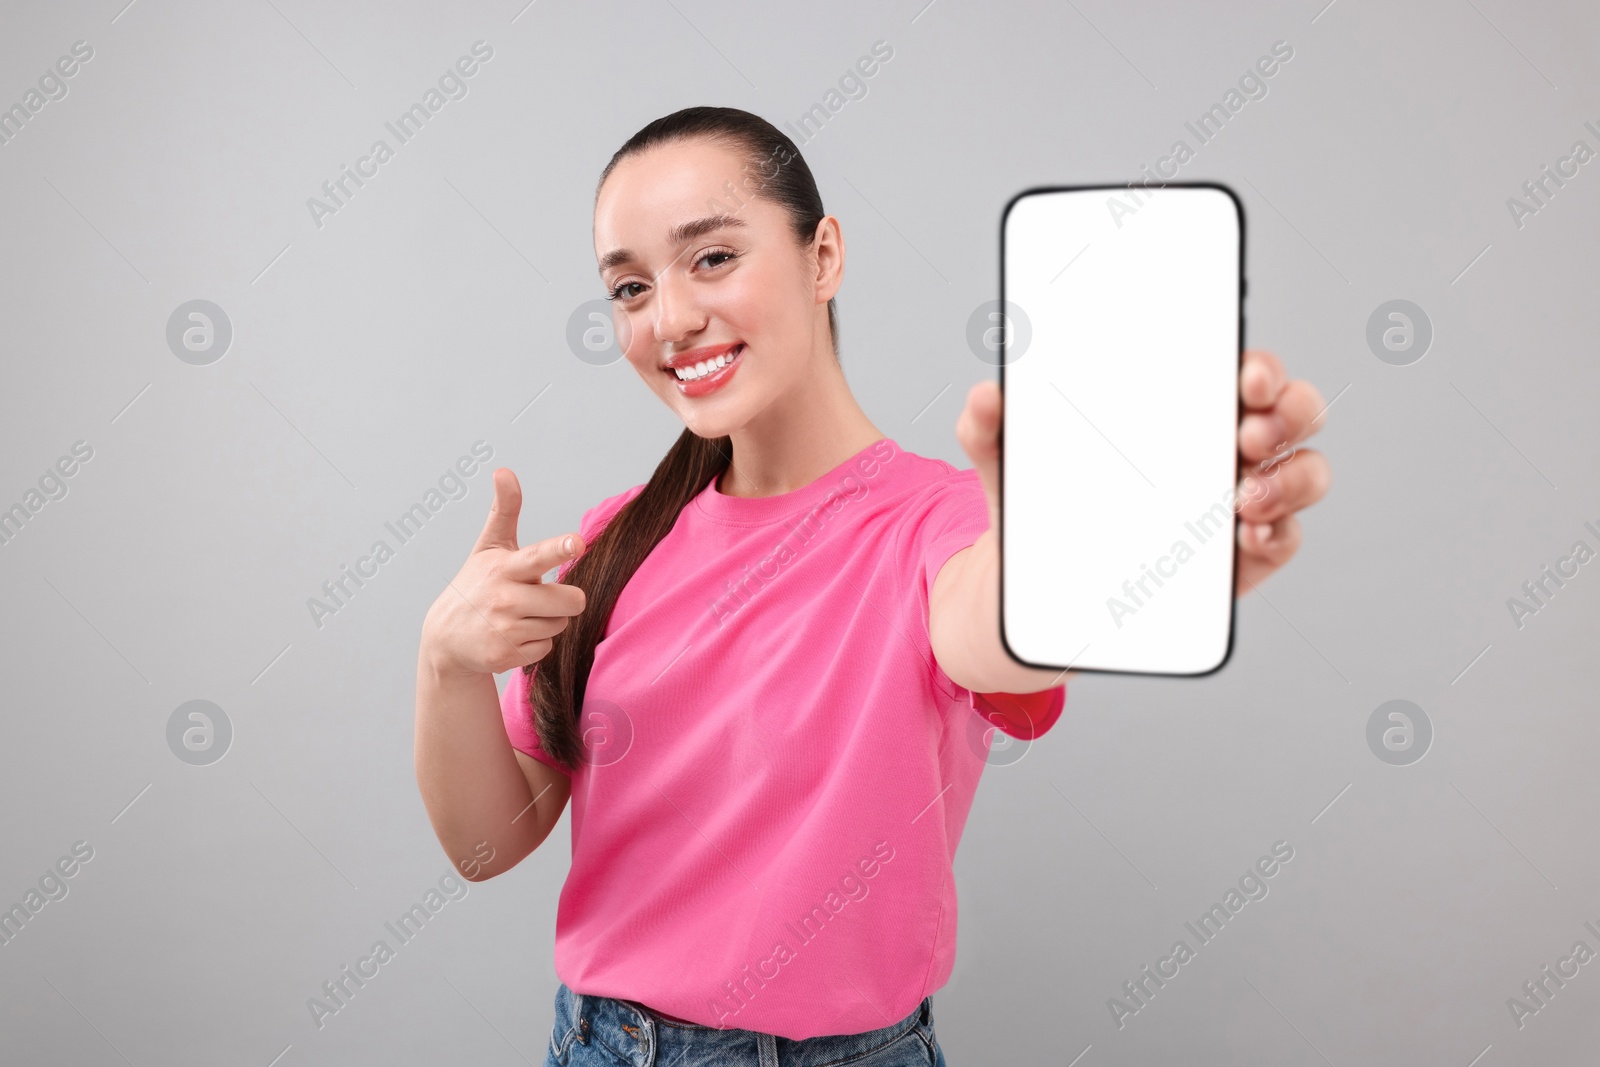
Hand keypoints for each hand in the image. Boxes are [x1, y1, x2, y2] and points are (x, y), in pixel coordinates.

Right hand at [419, 468, 586, 677]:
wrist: (445, 638)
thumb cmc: (476, 584)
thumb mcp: (489, 547)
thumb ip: (505, 510)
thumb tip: (503, 470)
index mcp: (505, 568)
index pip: (538, 556)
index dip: (559, 548)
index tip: (576, 542)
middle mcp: (504, 598)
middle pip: (570, 600)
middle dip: (565, 599)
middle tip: (541, 596)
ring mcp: (504, 629)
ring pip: (560, 624)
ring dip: (548, 621)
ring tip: (520, 616)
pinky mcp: (505, 656)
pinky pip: (547, 648)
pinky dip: (536, 644)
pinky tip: (513, 637)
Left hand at [955, 346, 1330, 603]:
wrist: (1041, 583)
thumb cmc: (1047, 498)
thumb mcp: (1011, 461)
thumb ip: (989, 428)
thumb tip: (985, 396)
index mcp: (1183, 406)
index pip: (1240, 370)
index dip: (1258, 365)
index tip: (1245, 376)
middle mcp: (1226, 446)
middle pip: (1292, 412)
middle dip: (1289, 412)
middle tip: (1249, 430)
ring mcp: (1242, 500)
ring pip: (1302, 472)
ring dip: (1290, 476)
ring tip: (1245, 494)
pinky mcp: (1242, 558)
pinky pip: (1284, 538)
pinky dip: (1279, 532)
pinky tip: (1250, 533)